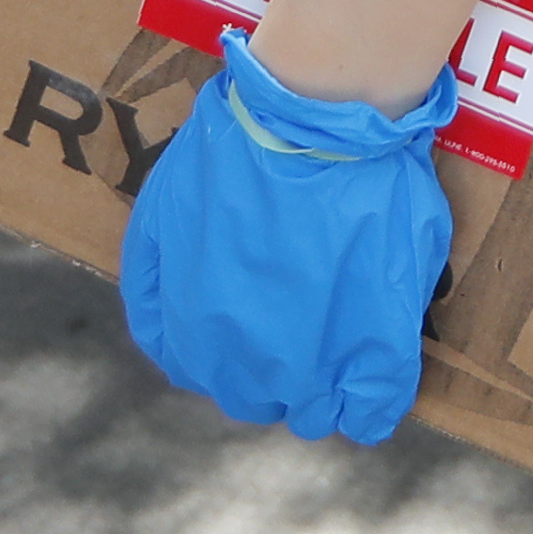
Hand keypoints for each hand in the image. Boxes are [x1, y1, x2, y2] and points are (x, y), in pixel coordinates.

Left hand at [120, 32, 460, 440]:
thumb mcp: (160, 215)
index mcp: (193, 334)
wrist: (314, 120)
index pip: (201, 372)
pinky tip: (371, 383)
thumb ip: (154, 279)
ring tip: (339, 340)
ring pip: (313, 412)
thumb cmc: (235, 155)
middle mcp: (247, 366)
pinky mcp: (378, 346)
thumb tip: (165, 315)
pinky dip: (372, 402)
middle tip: (298, 312)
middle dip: (271, 365)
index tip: (252, 311)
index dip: (227, 344)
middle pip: (256, 395)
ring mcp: (316, 363)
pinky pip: (375, 406)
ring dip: (320, 389)